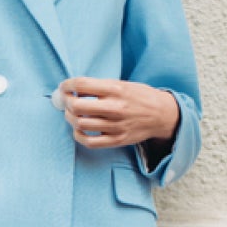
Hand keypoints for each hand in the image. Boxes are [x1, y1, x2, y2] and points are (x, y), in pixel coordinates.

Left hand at [57, 77, 179, 150]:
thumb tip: (73, 89)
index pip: (81, 84)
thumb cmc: (139, 97)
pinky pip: (89, 142)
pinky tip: (80, 129)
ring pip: (80, 124)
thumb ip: (100, 87)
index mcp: (116, 89)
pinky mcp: (117, 140)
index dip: (67, 85)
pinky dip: (79, 135)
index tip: (64, 87)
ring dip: (70, 118)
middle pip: (77, 106)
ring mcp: (116, 126)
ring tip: (72, 114)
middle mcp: (115, 108)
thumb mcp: (122, 84)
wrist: (162, 115)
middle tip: (66, 101)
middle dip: (66, 103)